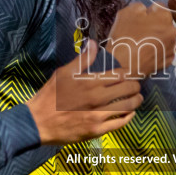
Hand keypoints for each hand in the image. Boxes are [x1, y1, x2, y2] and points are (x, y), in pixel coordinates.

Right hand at [26, 40, 143, 144]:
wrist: (38, 122)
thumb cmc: (49, 96)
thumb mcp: (63, 73)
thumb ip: (82, 60)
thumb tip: (93, 43)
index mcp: (90, 83)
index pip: (120, 75)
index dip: (127, 74)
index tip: (128, 74)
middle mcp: (97, 98)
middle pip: (127, 89)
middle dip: (135, 86)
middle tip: (136, 86)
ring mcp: (97, 116)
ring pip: (127, 106)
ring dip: (136, 101)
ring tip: (137, 99)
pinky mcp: (96, 131)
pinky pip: (119, 124)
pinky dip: (128, 118)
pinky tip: (130, 114)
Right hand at [107, 3, 175, 77]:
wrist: (123, 65)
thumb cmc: (124, 36)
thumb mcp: (127, 12)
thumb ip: (140, 6)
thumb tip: (146, 10)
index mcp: (165, 16)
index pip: (159, 7)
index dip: (148, 12)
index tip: (140, 19)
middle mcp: (173, 31)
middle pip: (164, 23)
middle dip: (155, 25)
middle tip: (141, 32)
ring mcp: (173, 47)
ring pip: (166, 37)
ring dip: (158, 38)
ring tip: (144, 44)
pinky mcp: (169, 61)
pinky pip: (165, 51)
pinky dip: (158, 50)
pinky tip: (147, 53)